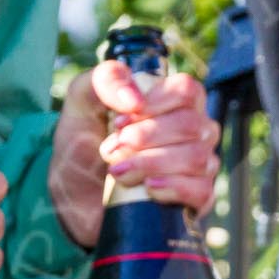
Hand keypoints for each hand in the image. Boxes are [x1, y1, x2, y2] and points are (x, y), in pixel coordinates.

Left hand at [48, 62, 218, 246]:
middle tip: (112, 150)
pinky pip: (201, 190)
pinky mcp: (197, 198)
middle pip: (190, 125)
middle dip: (145, 138)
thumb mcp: (82, 100)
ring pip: (196, 158)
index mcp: (174, 101)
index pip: (187, 90)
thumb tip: (134, 100)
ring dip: (152, 164)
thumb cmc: (85, 140)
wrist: (76, 191)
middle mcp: (195, 131)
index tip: (121, 121)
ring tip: (119, 172)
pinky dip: (173, 188)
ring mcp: (200, 165)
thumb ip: (106, 81)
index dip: (156, 103)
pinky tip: (148, 188)